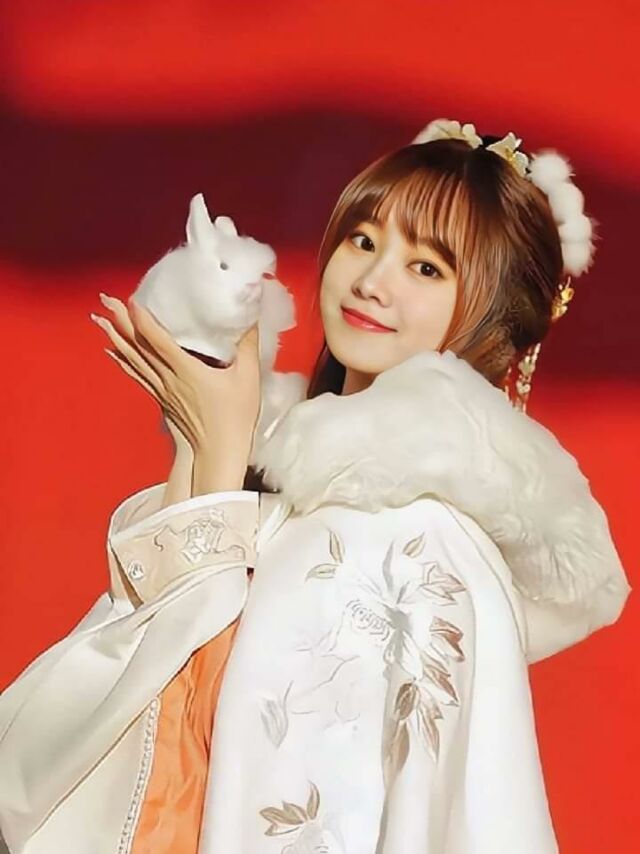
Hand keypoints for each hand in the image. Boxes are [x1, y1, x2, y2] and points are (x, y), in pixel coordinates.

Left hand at [91, 294, 260, 458]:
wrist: (220, 453)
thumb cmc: (235, 417)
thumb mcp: (248, 377)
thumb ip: (248, 344)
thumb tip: (251, 315)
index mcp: (186, 371)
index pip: (157, 340)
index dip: (143, 318)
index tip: (130, 298)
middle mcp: (168, 379)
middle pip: (138, 346)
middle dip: (121, 320)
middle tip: (105, 298)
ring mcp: (162, 391)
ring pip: (133, 360)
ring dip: (116, 337)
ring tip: (100, 319)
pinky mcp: (162, 400)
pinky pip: (137, 376)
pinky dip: (123, 361)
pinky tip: (112, 353)